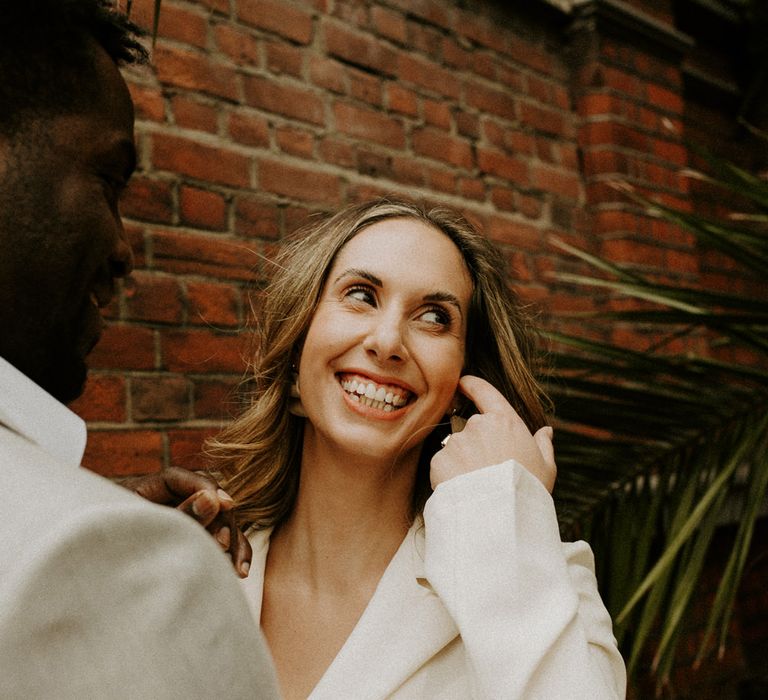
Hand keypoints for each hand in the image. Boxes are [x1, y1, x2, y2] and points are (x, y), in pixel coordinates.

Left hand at [115, 467, 251, 577]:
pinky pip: (220, 543)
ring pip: (220, 522)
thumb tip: (213, 499)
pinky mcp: (193, 543)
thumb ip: (179, 516)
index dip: (204, 487)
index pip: (180, 478)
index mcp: (145, 491)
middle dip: (221, 521)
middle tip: (221, 543)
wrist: (83, 586)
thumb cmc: (104, 552)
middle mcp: (169, 503)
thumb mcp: (142, 528)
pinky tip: (239, 570)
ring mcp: (183, 523)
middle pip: (208, 498)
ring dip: (233, 542)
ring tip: (235, 566)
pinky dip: (231, 554)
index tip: (223, 503)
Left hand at [430, 375, 556, 491]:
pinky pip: (443, 465)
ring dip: (463, 461)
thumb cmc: (528, 490)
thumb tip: (546, 432)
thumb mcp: (546, 467)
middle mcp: (478, 425)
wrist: (501, 517)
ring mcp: (457, 442)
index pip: (484, 391)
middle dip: (476, 444)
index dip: (471, 384)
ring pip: (456, 448)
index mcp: (505, 421)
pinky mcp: (440, 460)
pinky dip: (450, 475)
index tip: (463, 382)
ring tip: (478, 485)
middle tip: (488, 470)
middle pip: (471, 428)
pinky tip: (465, 490)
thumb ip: (543, 445)